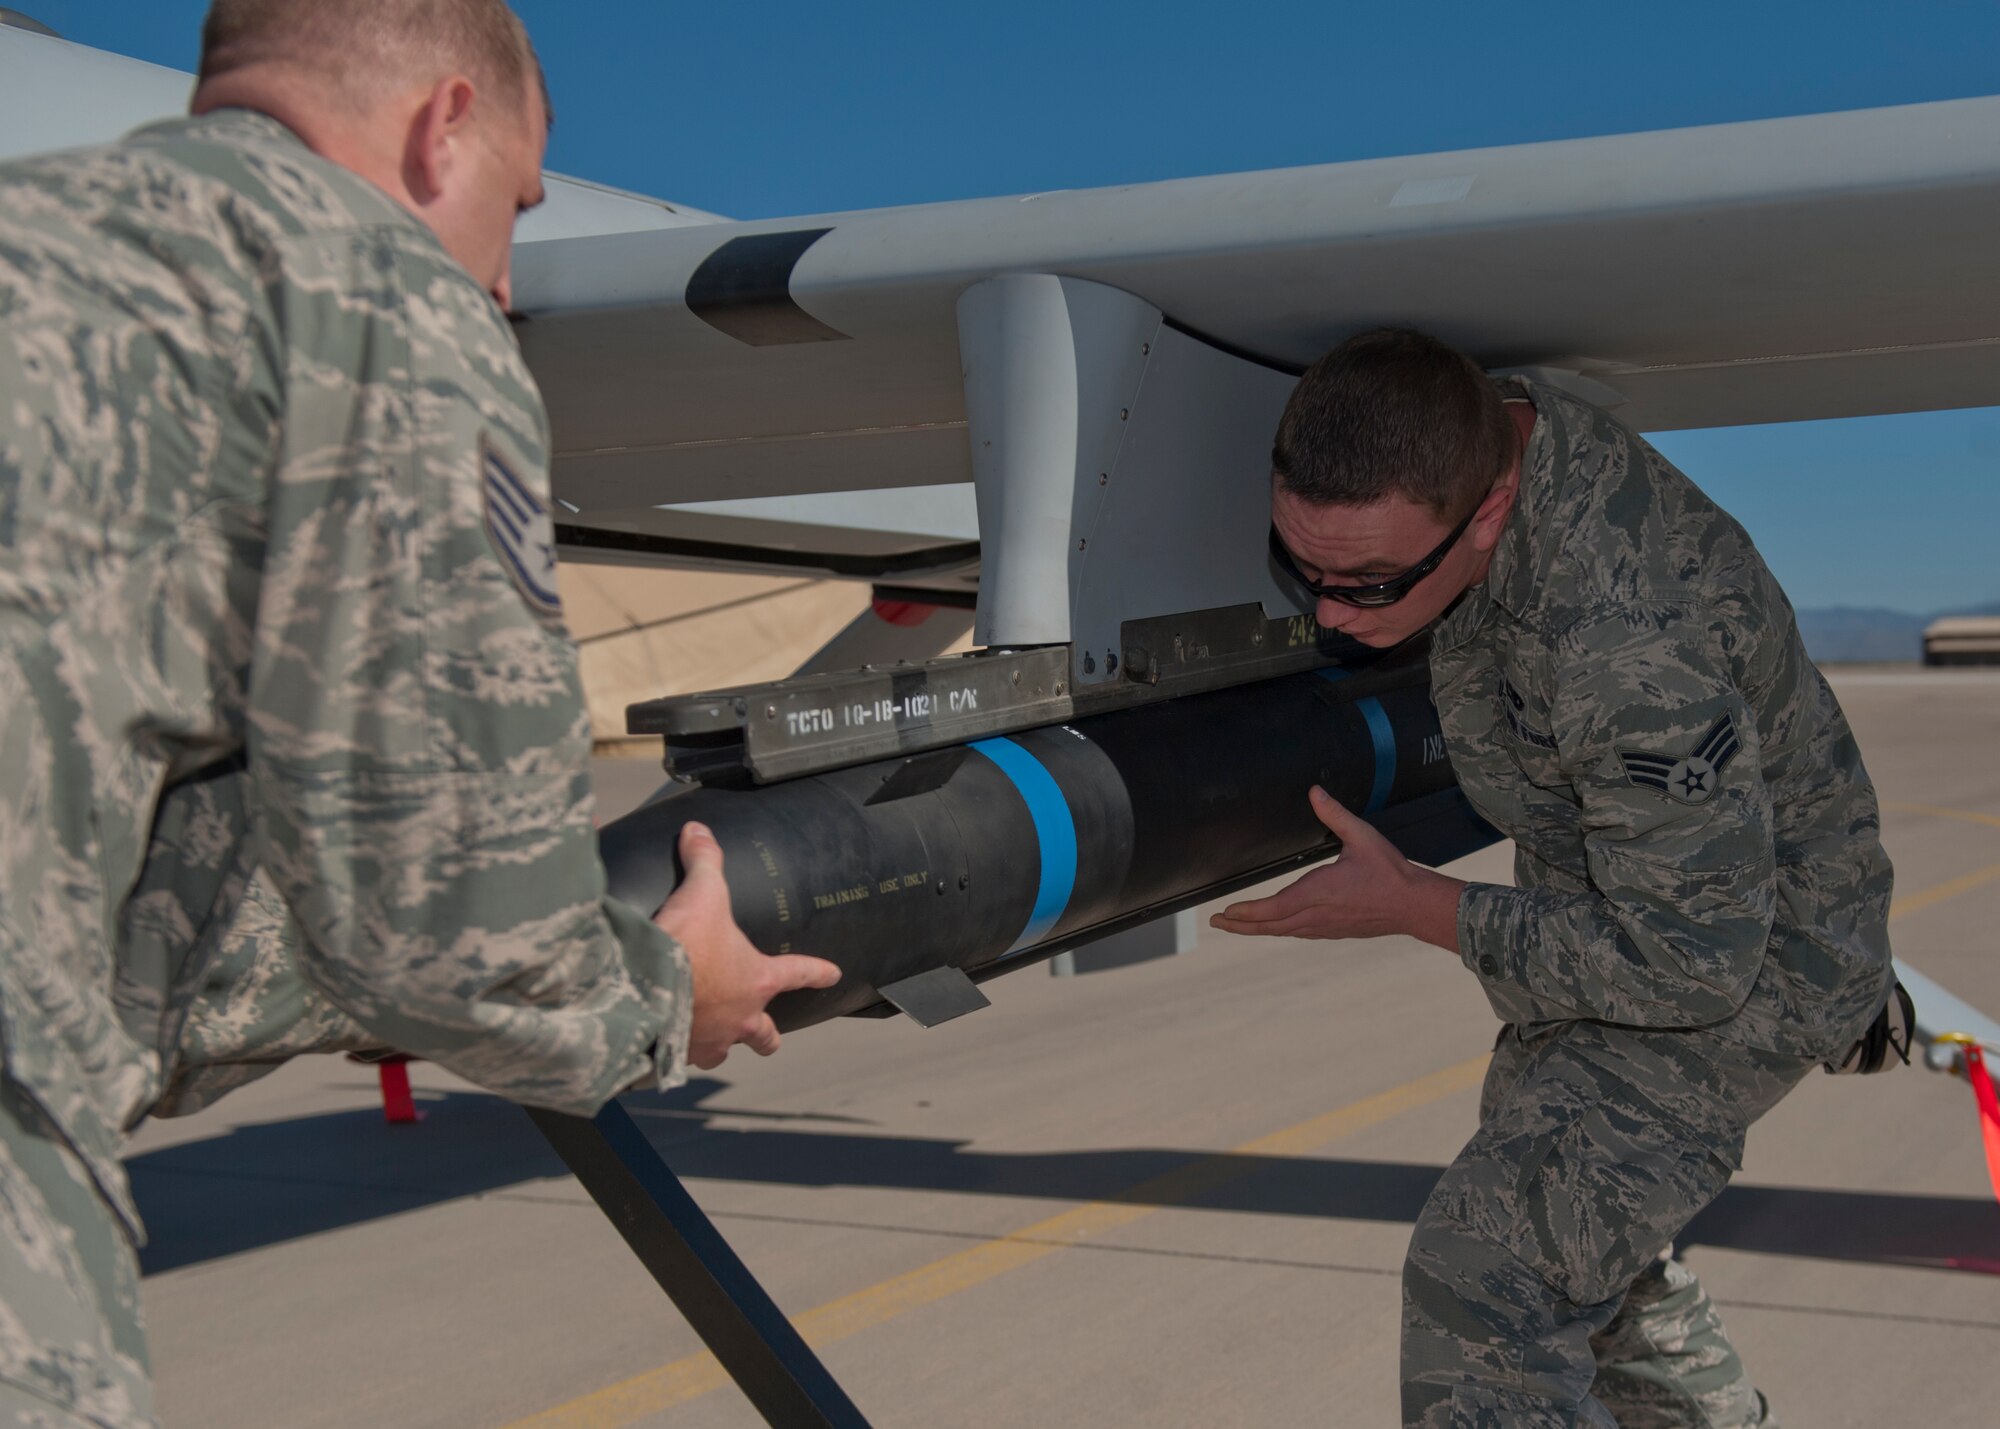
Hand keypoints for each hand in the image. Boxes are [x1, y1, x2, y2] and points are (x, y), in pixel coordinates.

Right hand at [653, 822, 840, 1069]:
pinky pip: (679, 1062)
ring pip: (722, 1053)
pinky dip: (672, 1055)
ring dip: (718, 1046)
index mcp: (757, 979)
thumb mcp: (701, 894)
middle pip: (765, 1036)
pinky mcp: (676, 1057)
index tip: (834, 974)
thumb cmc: (685, 945)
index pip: (798, 972)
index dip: (816, 971)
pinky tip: (661, 1049)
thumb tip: (698, 829)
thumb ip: (704, 861)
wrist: (643, 990)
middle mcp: (740, 1017)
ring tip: (706, 1040)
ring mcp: (710, 1041)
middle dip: (767, 1036)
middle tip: (767, 1036)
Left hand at [1209, 787, 1462, 948]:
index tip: (1226, 912)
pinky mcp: (1333, 932)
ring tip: (1236, 926)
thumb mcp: (1361, 836)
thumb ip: (1335, 814)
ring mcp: (1325, 927)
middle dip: (1241, 926)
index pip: (1275, 907)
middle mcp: (1318, 914)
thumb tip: (1314, 792)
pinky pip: (1298, 933)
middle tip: (1217, 923)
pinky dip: (1279, 930)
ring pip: (1283, 932)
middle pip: (1271, 926)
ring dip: (1257, 930)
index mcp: (1320, 891)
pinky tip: (1274, 927)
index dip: (1248, 912)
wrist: (1414, 905)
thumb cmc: (1390, 872)